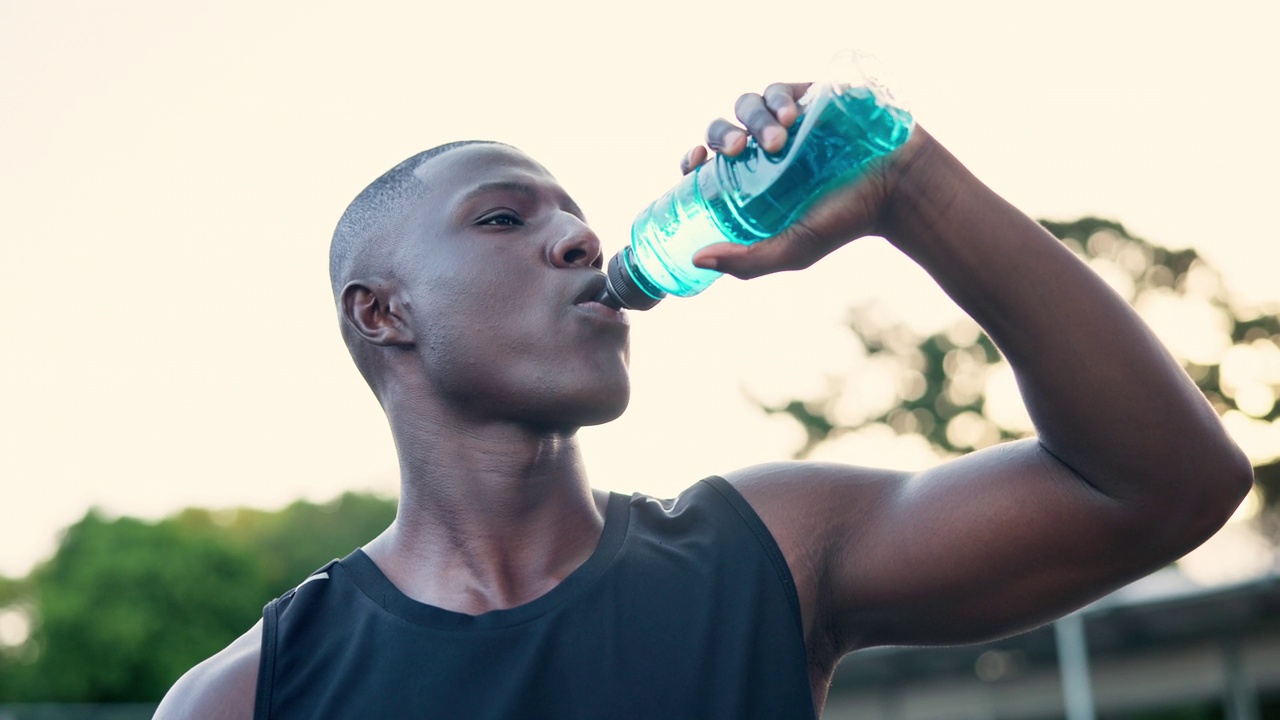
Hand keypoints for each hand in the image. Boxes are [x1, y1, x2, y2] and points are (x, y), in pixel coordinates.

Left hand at [684, 82, 930, 279]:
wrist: (896, 189)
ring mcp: (785, 121)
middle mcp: (761, 148)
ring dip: (755, 119)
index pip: (707, 162)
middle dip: (722, 134)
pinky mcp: (808, 98)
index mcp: (749, 180)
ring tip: (777, 141)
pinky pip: (779, 89)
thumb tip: (695, 258)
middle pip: (722, 130)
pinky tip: (790, 117)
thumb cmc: (843, 222)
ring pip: (748, 106)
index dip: (693, 157)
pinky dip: (777, 99)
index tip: (695, 160)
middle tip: (737, 150)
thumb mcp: (792, 249)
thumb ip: (746, 260)